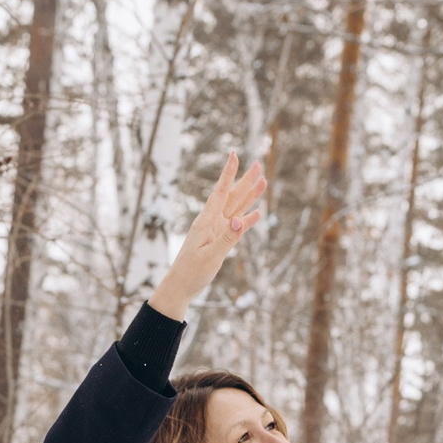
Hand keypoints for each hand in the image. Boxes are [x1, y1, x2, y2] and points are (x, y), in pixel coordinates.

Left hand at [150, 153, 267, 320]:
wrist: (180, 287)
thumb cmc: (191, 273)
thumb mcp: (210, 257)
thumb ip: (227, 239)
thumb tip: (239, 220)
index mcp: (207, 222)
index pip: (220, 193)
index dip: (228, 174)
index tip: (234, 155)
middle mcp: (212, 222)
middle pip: (232, 196)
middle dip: (245, 180)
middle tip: (258, 164)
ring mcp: (216, 231)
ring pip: (236, 208)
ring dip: (249, 196)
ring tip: (263, 181)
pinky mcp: (219, 241)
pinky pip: (237, 227)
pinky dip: (247, 220)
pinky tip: (257, 213)